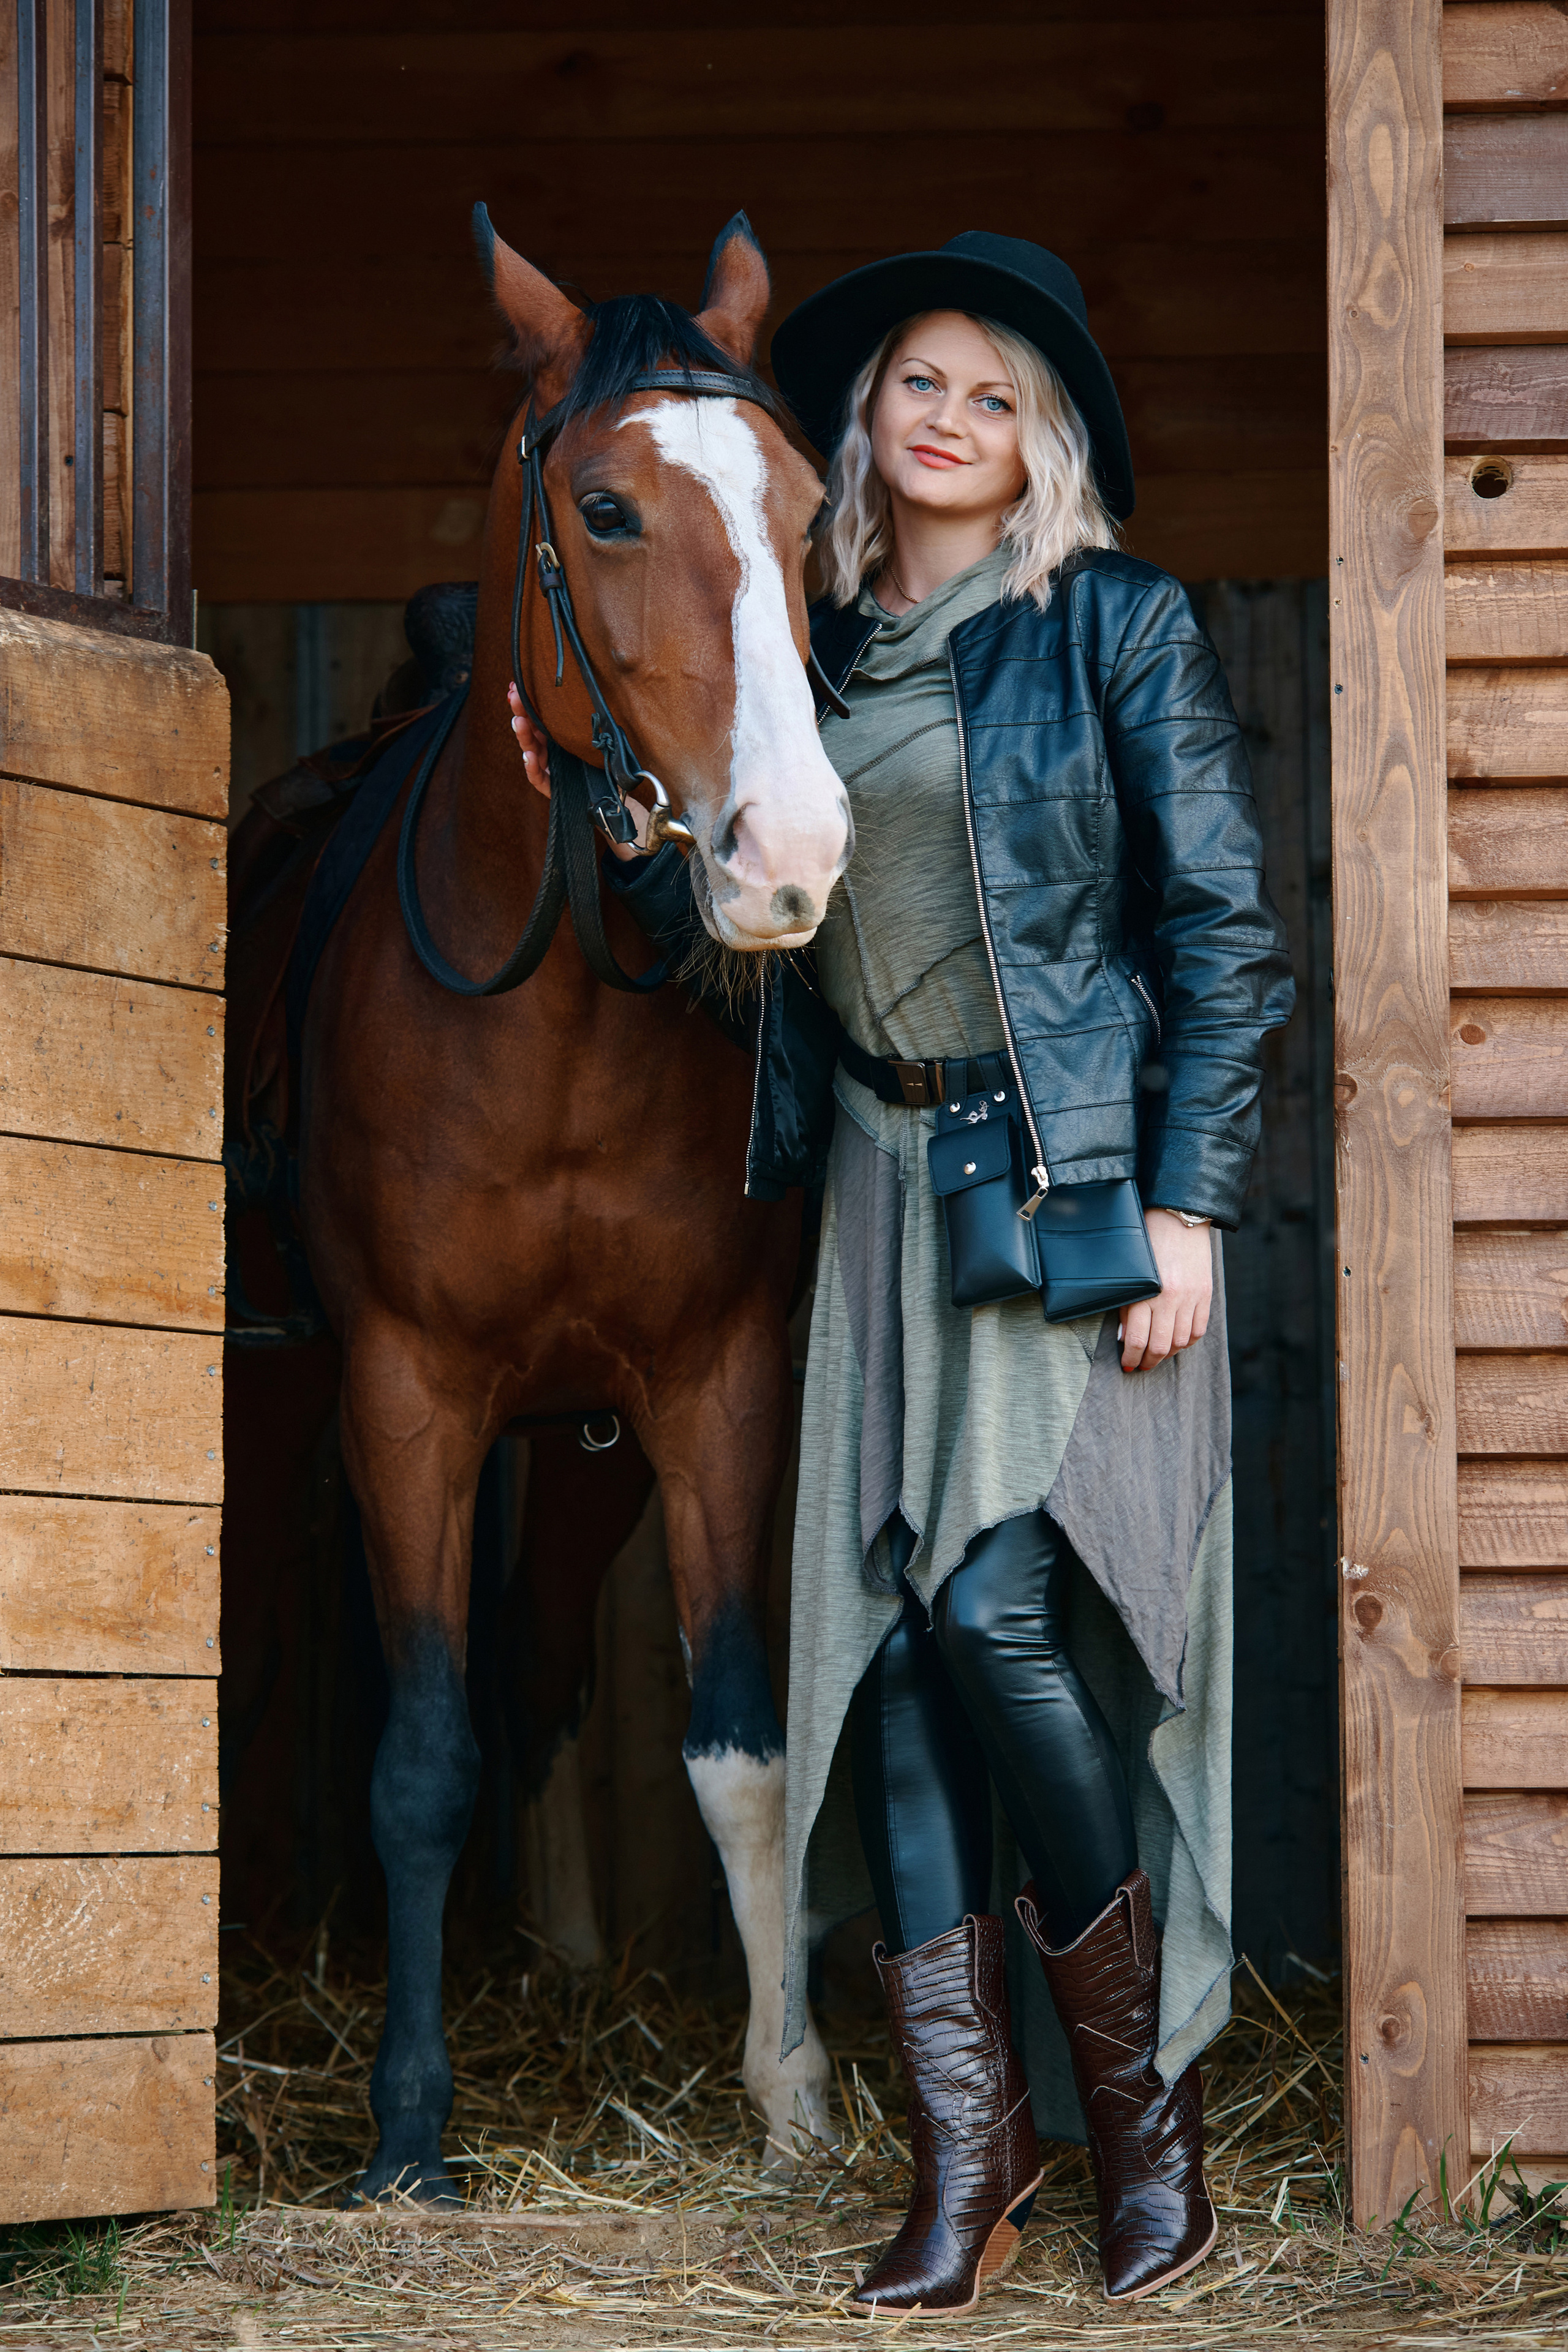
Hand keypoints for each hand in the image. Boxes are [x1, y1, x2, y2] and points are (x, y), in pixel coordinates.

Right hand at [506, 683, 648, 860]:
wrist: (612, 797)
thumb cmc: (603, 765)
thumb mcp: (596, 738)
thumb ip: (587, 721)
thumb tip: (590, 692)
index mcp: (556, 737)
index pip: (538, 717)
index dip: (527, 702)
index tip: (516, 685)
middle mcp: (549, 751)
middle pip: (531, 731)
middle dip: (521, 712)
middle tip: (513, 696)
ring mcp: (548, 769)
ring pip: (531, 751)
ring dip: (524, 736)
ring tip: (519, 722)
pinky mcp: (551, 787)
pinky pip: (538, 777)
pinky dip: (533, 767)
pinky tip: (530, 756)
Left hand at [1120, 1210, 1212, 1372]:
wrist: (1178, 1218)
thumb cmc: (1146, 1243)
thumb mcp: (1131, 1274)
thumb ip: (1128, 1306)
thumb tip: (1126, 1338)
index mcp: (1146, 1293)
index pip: (1138, 1339)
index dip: (1131, 1357)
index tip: (1127, 1364)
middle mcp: (1170, 1298)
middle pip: (1160, 1346)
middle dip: (1148, 1361)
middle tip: (1140, 1365)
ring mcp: (1190, 1297)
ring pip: (1181, 1342)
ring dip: (1167, 1354)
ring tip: (1157, 1355)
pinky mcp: (1205, 1294)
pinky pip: (1199, 1329)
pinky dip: (1187, 1341)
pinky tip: (1177, 1342)